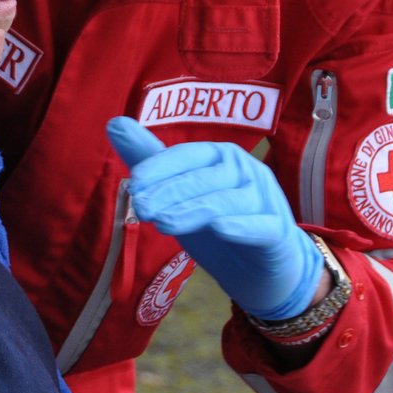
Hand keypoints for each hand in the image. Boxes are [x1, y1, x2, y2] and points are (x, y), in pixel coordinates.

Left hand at [106, 116, 322, 321]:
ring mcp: (265, 199)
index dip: (160, 168)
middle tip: (140, 208)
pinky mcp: (278, 232)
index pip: (187, 156)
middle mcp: (245, 171)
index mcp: (220, 157)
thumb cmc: (218, 223)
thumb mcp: (180, 196)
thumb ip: (150, 161)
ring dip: (193, 210)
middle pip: (204, 178)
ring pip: (227, 201)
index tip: (133, 185)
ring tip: (164, 225)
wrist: (263, 269)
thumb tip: (114, 123)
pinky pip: (261, 226)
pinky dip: (240, 226)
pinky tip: (219, 229)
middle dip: (170, 191)